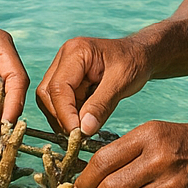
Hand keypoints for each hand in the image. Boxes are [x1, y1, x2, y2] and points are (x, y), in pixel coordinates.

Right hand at [36, 35, 151, 135]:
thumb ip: (102, 105)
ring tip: (84, 131)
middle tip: (79, 136)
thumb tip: (84, 130)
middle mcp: (64, 58)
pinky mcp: (67, 80)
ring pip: (50, 100)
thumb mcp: (122, 82)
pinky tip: (85, 124)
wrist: (140, 55)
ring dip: (63, 119)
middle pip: (47, 93)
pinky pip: (60, 103)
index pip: (59, 87)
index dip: (65, 113)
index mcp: (76, 51)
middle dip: (61, 117)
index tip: (77, 134)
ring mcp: (63, 69)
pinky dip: (70, 116)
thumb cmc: (134, 62)